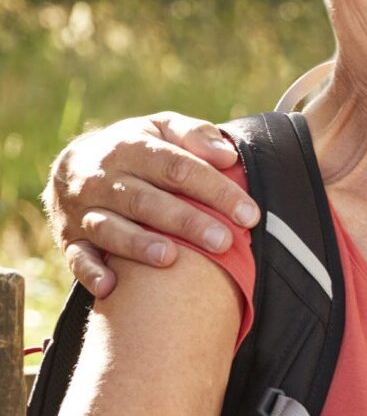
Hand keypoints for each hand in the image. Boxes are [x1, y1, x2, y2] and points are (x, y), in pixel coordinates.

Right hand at [47, 112, 255, 297]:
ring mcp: (82, 210)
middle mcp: (102, 179)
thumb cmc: (138, 149)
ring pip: (109, 229)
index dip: (215, 190)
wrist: (72, 166)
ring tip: (170, 259)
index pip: (177, 168)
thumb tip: (228, 156)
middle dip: (186, 222)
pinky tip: (112, 287)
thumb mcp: (162, 128)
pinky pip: (76, 257)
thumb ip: (195, 135)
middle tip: (223, 242)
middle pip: (146, 201)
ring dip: (138, 245)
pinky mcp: (69, 238)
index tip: (248, 214)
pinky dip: (91, 272)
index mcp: (131, 148)